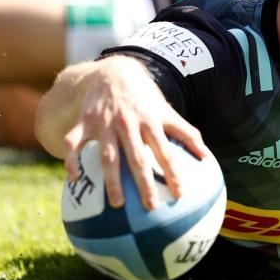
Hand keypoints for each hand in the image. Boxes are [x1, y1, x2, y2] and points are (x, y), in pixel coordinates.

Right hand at [61, 56, 207, 210]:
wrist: (113, 72)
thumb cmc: (144, 100)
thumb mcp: (166, 111)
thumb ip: (186, 133)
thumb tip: (207, 157)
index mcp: (150, 122)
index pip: (165, 152)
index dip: (173, 173)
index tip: (180, 195)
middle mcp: (127, 123)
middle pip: (137, 157)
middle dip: (144, 183)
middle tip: (151, 207)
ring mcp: (104, 123)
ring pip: (107, 155)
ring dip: (112, 180)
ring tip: (117, 204)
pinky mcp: (84, 122)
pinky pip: (74, 143)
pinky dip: (72, 159)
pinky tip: (74, 178)